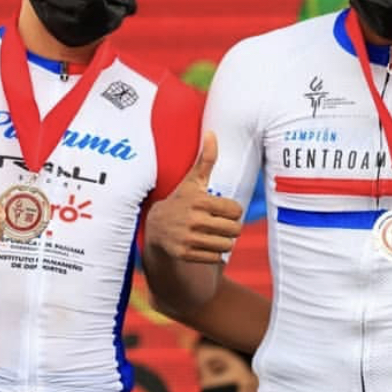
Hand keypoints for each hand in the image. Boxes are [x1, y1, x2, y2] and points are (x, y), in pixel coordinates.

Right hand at [145, 131, 243, 263]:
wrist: (155, 227)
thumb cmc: (180, 200)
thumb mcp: (193, 181)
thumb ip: (206, 159)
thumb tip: (212, 133)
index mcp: (200, 200)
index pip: (236, 211)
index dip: (233, 211)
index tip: (223, 210)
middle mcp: (194, 220)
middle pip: (235, 230)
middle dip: (231, 228)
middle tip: (220, 224)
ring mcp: (189, 238)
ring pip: (227, 246)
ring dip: (225, 242)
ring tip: (214, 235)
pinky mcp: (185, 254)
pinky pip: (215, 258)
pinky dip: (214, 254)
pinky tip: (204, 245)